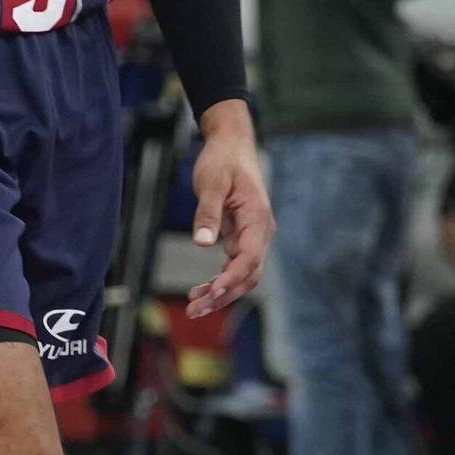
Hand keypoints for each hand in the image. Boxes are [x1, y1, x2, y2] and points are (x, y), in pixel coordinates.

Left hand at [185, 103, 273, 319]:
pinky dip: (220, 280)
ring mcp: (253, 235)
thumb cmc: (222, 160)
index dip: (231, 278)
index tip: (212, 292)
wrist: (232, 144)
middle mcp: (261, 231)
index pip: (249, 257)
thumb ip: (208, 212)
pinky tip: (202, 291)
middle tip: (194, 310)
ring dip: (221, 293)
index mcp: (257, 217)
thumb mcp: (211, 182)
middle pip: (248, 274)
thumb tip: (203, 244)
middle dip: (223, 295)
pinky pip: (235, 266)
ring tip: (194, 307)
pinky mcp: (243, 236)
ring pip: (242, 274)